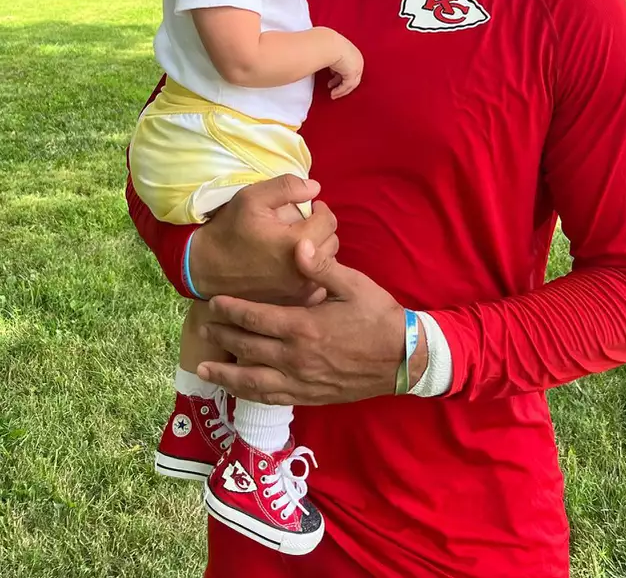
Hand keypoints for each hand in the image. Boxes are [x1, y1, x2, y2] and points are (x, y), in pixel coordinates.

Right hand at [189, 175, 338, 304]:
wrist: (206, 268)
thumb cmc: (229, 230)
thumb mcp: (251, 198)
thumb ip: (287, 187)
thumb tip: (315, 188)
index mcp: (297, 242)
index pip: (328, 222)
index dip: (321, 209)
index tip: (311, 207)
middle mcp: (304, 270)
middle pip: (332, 243)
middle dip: (322, 229)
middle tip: (305, 223)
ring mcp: (299, 290)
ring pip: (327, 265)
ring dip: (319, 250)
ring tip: (301, 242)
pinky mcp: (293, 302)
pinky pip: (318, 284)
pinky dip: (313, 272)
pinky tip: (297, 264)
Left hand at [196, 242, 427, 404]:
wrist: (403, 358)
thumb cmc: (378, 317)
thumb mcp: (354, 284)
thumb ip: (322, 267)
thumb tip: (297, 247)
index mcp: (302, 326)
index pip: (255, 317)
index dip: (230, 310)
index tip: (212, 302)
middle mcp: (295, 357)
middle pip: (247, 347)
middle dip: (222, 336)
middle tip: (202, 327)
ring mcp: (300, 381)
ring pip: (252, 380)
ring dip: (225, 373)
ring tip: (204, 368)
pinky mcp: (309, 396)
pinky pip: (271, 397)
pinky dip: (249, 394)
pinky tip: (238, 390)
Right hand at [328, 36, 363, 98]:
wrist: (329, 44)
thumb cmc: (326, 44)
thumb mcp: (329, 50)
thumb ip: (328, 57)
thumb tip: (318, 59)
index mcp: (352, 51)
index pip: (349, 65)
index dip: (340, 72)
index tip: (332, 77)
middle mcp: (357, 59)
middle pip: (352, 75)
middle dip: (341, 83)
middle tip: (332, 88)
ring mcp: (357, 66)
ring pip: (351, 83)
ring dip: (341, 90)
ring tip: (333, 94)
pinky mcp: (353, 73)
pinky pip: (347, 86)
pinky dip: (340, 91)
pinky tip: (333, 93)